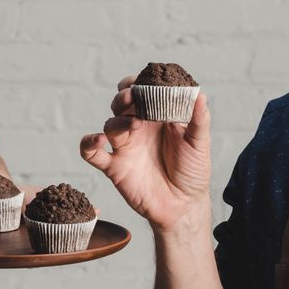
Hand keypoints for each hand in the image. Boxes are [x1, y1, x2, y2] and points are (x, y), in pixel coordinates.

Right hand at [79, 76, 211, 234]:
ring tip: (135, 125)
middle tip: (133, 97)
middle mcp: (138, 128)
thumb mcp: (200, 144)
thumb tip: (200, 94)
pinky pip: (91, 153)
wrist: (183, 207)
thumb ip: (199, 120)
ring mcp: (125, 147)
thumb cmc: (192, 172)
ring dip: (118, 121)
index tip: (145, 81)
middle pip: (121, 104)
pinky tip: (97, 140)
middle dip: (124, 96)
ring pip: (109, 124)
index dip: (140, 83)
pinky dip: (88, 143)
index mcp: (158, 117)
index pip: (143, 92)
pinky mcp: (114, 167)